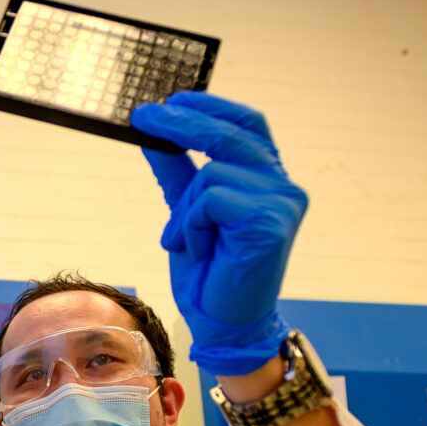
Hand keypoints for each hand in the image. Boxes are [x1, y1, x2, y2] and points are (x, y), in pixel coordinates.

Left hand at [130, 92, 307, 375]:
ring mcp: (281, 203)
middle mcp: (284, 187)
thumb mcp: (187, 216)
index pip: (248, 125)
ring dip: (184, 212)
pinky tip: (199, 251)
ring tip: (188, 244)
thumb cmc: (209, 276)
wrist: (220, 325)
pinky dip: (191, 225)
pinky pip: (209, 201)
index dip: (211, 106)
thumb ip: (177, 175)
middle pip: (230, 136)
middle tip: (142, 115)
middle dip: (181, 123)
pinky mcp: (268, 223)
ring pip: (211, 174)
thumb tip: (153, 135)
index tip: (170, 100)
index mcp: (270, 180)